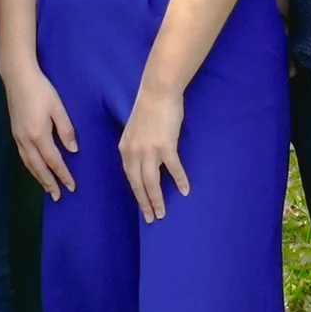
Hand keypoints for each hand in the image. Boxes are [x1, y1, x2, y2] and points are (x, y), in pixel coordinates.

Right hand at [4, 62, 77, 200]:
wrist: (17, 77)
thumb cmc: (41, 89)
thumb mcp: (58, 107)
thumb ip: (66, 130)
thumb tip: (72, 150)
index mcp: (39, 135)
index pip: (53, 161)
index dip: (63, 175)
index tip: (72, 186)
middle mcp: (26, 140)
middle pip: (39, 167)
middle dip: (49, 183)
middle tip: (58, 196)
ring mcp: (18, 137)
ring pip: (29, 164)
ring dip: (39, 178)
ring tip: (48, 188)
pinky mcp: (14, 133)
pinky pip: (23, 156)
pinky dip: (31, 167)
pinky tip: (36, 169)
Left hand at [119, 82, 187, 221]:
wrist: (158, 93)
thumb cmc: (148, 109)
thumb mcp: (134, 131)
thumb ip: (136, 147)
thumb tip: (142, 161)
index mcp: (125, 149)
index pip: (130, 177)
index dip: (136, 193)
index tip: (142, 206)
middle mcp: (134, 152)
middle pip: (138, 184)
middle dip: (145, 203)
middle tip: (151, 218)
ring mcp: (149, 150)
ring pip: (151, 182)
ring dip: (157, 199)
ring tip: (163, 213)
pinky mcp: (165, 146)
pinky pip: (173, 168)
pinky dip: (179, 180)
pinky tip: (185, 190)